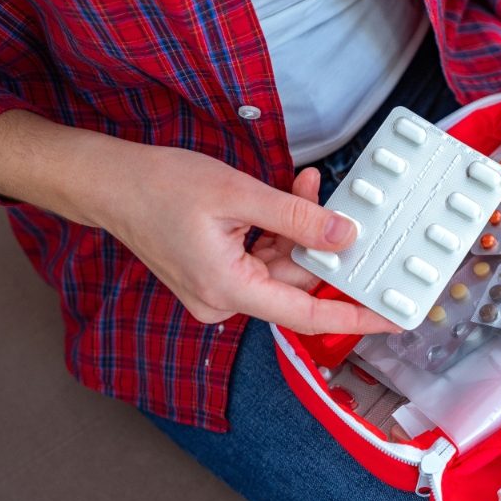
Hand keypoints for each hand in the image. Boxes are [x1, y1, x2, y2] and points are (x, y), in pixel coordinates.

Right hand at [0, 110, 398, 334]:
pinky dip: (274, 231)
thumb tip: (344, 237)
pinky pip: (259, 259)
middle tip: (334, 199)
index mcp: (229, 289)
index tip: (392, 317)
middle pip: (294, 282)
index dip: (355, 316)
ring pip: (279, 266)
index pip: (308, 316)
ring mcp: (217, 291)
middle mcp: (223, 301)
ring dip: (295, 229)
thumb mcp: (239, 193)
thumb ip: (297, 218)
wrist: (109, 183)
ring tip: (302, 184)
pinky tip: (281, 197)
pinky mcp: (214, 276)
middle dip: (317, 242)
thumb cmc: (159, 186)